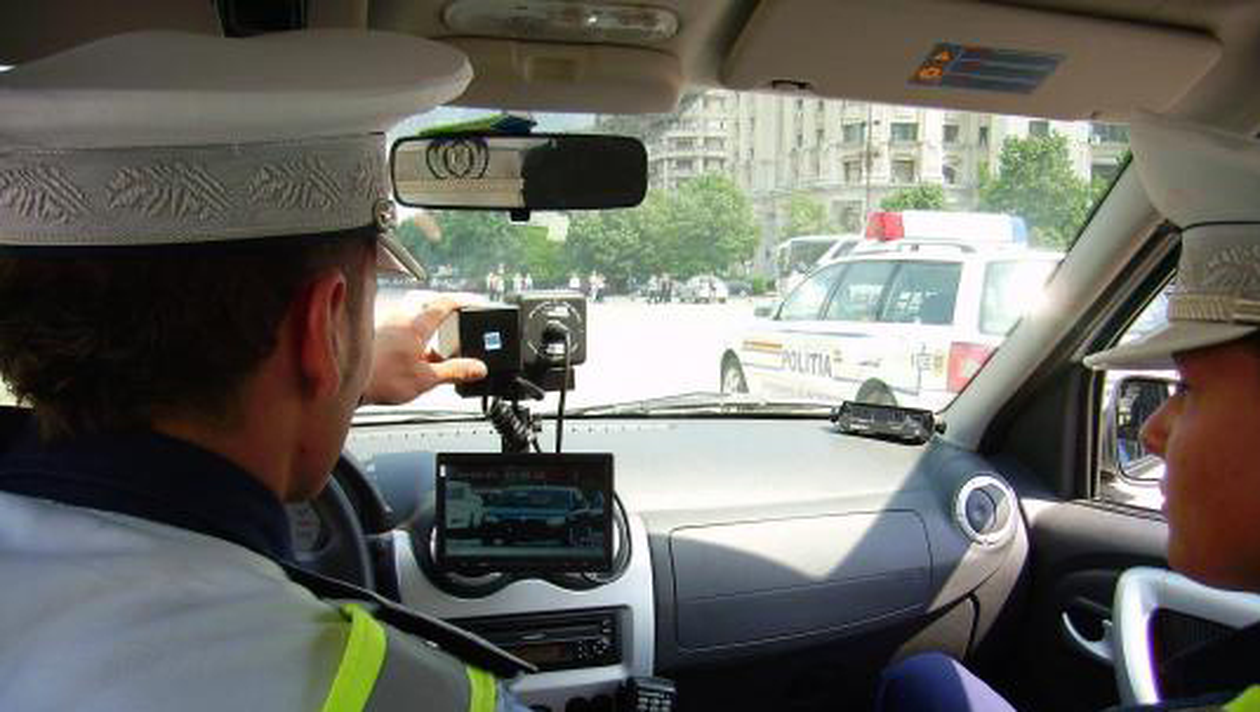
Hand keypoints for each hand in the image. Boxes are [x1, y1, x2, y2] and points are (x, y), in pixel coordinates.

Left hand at [361, 297, 486, 405]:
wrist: (345, 385)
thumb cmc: (380, 379)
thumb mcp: (426, 380)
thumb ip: (455, 372)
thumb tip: (479, 367)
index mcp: (416, 327)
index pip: (443, 305)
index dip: (459, 302)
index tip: (470, 302)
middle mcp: (399, 321)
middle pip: (426, 314)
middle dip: (440, 324)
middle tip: (450, 337)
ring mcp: (384, 328)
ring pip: (411, 326)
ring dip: (422, 339)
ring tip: (428, 359)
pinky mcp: (372, 338)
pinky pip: (396, 334)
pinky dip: (407, 344)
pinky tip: (406, 362)